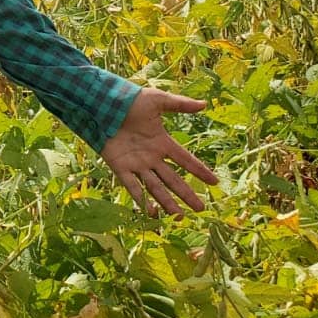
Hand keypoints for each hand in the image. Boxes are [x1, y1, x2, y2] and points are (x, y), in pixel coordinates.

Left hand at [99, 89, 217, 217]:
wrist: (103, 103)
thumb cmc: (130, 100)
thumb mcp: (158, 101)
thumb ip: (180, 105)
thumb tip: (204, 104)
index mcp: (162, 142)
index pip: (186, 160)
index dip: (199, 170)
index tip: (214, 182)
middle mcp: (152, 157)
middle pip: (173, 179)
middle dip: (186, 194)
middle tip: (201, 209)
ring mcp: (136, 164)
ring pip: (155, 188)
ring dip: (168, 203)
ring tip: (180, 217)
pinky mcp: (120, 168)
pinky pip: (133, 187)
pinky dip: (141, 200)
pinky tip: (152, 213)